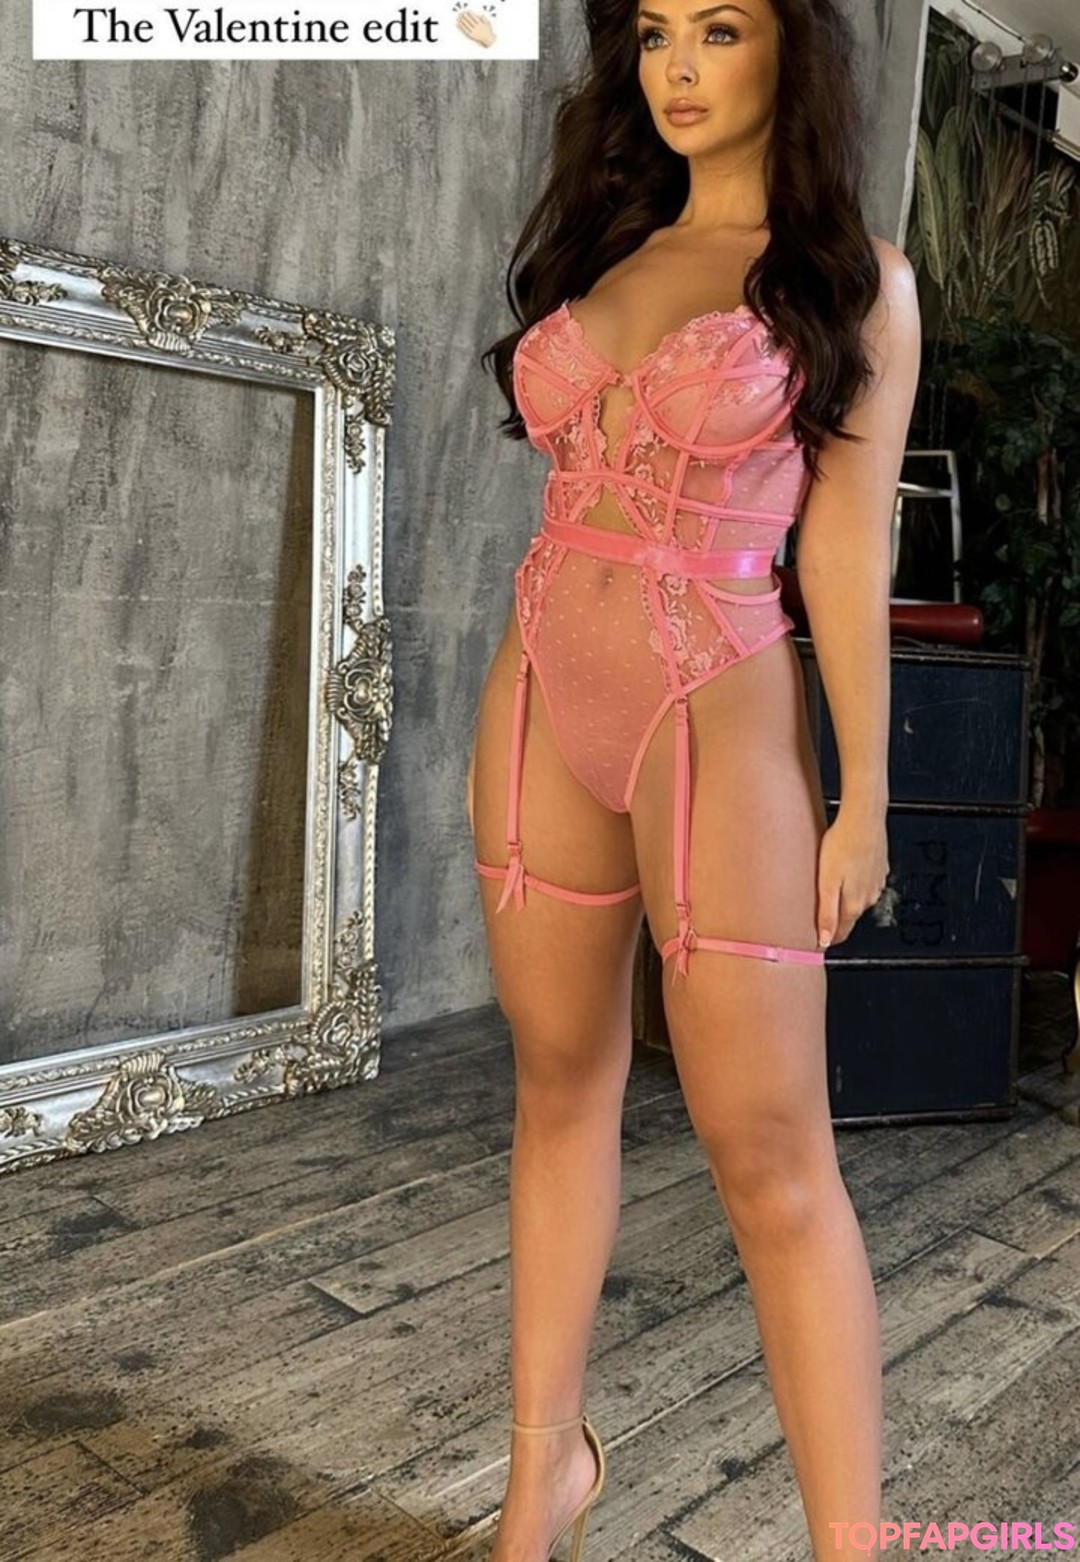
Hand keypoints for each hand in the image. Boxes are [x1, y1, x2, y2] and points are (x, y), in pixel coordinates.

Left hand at [815, 806, 888, 949]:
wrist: (864, 816)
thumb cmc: (843, 843)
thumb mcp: (827, 882)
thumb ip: (826, 913)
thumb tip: (825, 940)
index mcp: (855, 903)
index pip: (841, 932)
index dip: (827, 938)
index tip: (817, 941)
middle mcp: (869, 896)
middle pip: (849, 916)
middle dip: (834, 919)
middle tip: (816, 914)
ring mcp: (876, 882)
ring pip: (858, 899)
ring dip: (845, 899)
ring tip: (829, 890)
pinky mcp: (879, 868)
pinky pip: (865, 882)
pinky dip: (855, 882)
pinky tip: (845, 871)